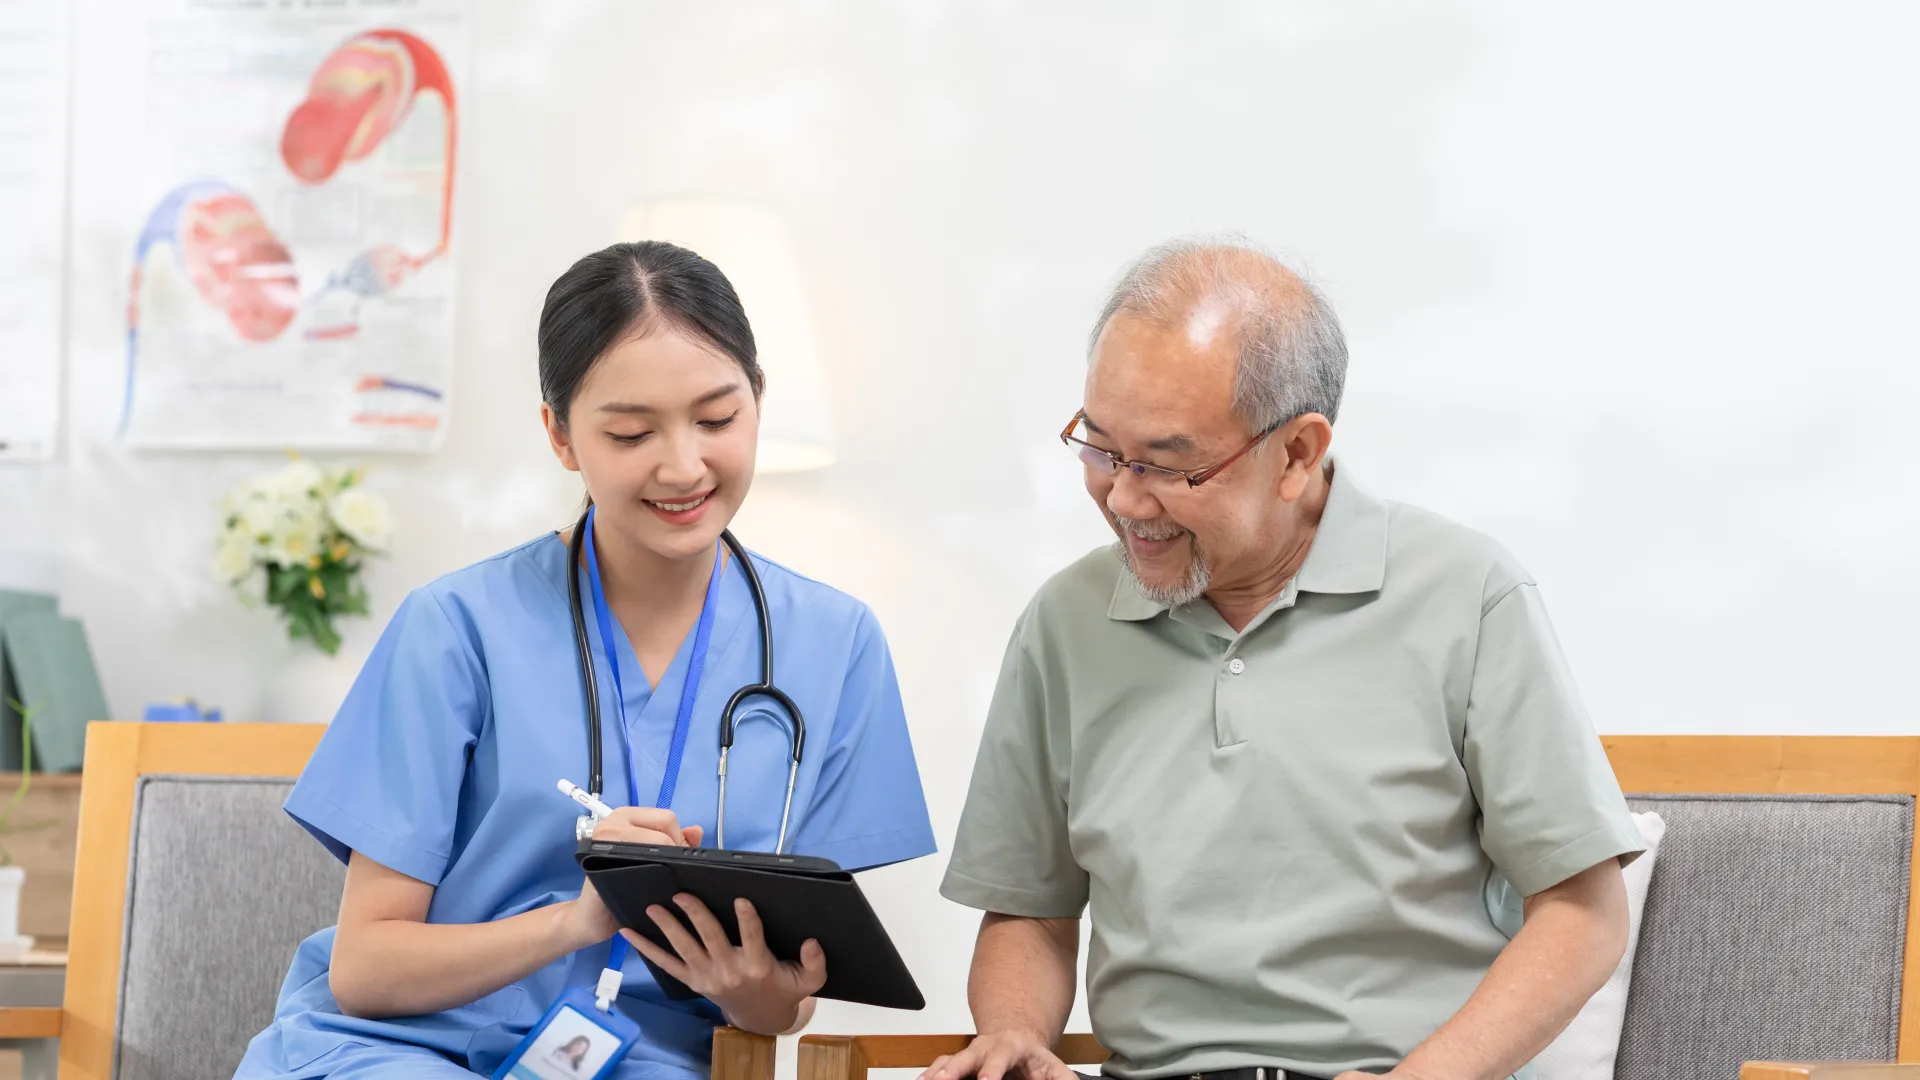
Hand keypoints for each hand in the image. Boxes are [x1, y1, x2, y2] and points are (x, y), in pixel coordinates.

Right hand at [558, 808, 699, 950]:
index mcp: (625, 817)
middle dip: (674, 847)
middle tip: (665, 870)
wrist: (592, 917)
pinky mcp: (600, 862)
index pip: (666, 817)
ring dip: (665, 862)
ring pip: (657, 841)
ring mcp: (604, 840)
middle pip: (665, 823)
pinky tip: (647, 887)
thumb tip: (696, 831)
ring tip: (656, 878)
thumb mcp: (650, 859)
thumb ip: (675, 842)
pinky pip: (640, 863)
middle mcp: (613, 822)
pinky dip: (651, 876)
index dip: (677, 839)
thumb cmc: (620, 886)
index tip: (672, 859)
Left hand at [624, 894, 826, 1035]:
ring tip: (653, 907)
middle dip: (696, 915)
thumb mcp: (808, 981)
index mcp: (757, 965)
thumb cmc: (783, 990)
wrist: (760, 1018)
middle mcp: (729, 969)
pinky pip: (666, 963)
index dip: (747, 919)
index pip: (753, 937)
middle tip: (682, 894)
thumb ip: (815, 961)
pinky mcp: (693, 979)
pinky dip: (646, 948)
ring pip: (684, 947)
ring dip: (668, 927)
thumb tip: (812, 942)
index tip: (741, 899)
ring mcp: (707, 975)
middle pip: (710, 937)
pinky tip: (629, 932)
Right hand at [921, 1031, 1076, 1079]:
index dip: (992, 1070)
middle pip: (966, 1057)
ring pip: (948, 1061)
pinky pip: (939, 1067)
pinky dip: (928, 1075)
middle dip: (953, 1070)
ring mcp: (968, 1054)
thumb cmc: (1034, 1059)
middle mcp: (985, 1048)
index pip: (1001, 1058)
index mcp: (1011, 1047)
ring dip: (935, 1074)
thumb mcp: (1055, 1068)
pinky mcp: (957, 1063)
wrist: (1016, 1035)